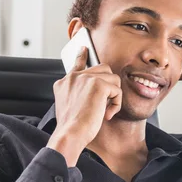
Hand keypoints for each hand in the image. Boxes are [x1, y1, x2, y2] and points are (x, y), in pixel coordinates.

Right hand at [47, 47, 121, 164]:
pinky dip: (116, 104)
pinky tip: (107, 114)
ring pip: (112, 79)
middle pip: (102, 69)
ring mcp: (85, 78)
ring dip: (113, 96)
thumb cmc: (72, 128)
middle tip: (105, 104)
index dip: (82, 56)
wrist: (70, 133)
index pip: (76, 64)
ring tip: (105, 111)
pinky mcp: (98, 84)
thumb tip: (97, 91)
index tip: (85, 48)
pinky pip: (117, 90)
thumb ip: (79, 94)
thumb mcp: (70, 107)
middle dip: (109, 85)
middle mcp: (74, 77)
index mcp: (64, 82)